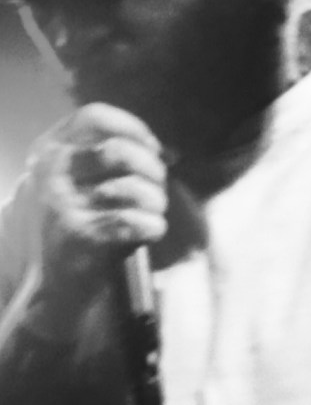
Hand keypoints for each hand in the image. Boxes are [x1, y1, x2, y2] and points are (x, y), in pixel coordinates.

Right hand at [26, 103, 167, 325]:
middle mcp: (49, 172)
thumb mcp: (82, 185)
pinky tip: (150, 232)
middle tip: (158, 189)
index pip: (93, 117)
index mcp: (48, 151)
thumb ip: (113, 162)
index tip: (155, 148)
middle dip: (153, 170)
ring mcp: (61, 204)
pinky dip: (153, 227)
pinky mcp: (80, 236)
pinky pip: (137, 221)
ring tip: (152, 214)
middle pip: (120, 151)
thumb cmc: (82, 229)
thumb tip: (168, 152)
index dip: (133, 128)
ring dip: (156, 202)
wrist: (56, 287)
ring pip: (133, 188)